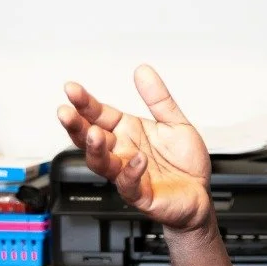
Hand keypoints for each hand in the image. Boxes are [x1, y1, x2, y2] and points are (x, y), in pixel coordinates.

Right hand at [57, 65, 213, 233]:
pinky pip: (129, 185)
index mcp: (126, 132)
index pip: (98, 115)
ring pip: (101, 164)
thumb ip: (159, 99)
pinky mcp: (141, 194)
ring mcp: (127, 174)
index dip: (84, 102)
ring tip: (95, 134)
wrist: (200, 193)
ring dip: (96, 149)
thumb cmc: (185, 163)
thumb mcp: (176, 123)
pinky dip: (131, 172)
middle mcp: (121, 152)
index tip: (71, 88)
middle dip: (76, 126)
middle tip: (66, 112)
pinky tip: (138, 159)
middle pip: (90, 139)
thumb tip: (143, 71)